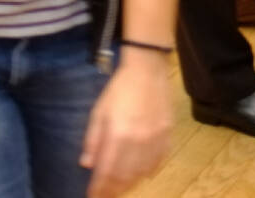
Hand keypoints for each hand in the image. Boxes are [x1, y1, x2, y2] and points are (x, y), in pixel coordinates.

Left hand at [81, 52, 172, 197]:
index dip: (99, 187)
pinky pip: (158, 161)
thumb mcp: (99, 111)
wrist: (148, 70)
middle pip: (125, 176)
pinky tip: (141, 175)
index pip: (106, 171)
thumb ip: (93, 139)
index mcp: (119, 134)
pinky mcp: (167, 134)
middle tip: (105, 196)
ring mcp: (155, 139)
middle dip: (113, 190)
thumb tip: (87, 164)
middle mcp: (138, 141)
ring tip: (120, 189)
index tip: (93, 196)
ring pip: (142, 172)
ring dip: (129, 184)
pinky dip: (148, 172)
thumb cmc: (119, 89)